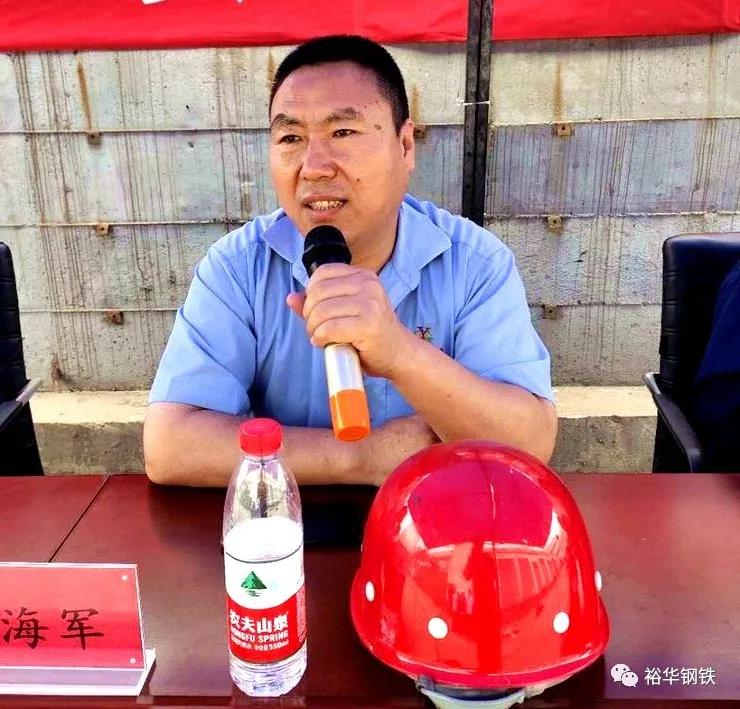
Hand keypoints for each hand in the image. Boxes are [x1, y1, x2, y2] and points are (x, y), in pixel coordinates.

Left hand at [286, 263, 415, 378]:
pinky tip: (325, 343)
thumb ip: (319, 304)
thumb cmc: (371, 335)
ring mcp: (370, 303)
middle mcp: (368, 284)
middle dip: (309, 314)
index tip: (316, 312)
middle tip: (315, 330)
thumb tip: (291, 298)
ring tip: (320, 338)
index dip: (310, 294)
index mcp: (363, 276)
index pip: (321, 274)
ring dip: (313, 328)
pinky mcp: (368, 324)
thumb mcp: (346, 313)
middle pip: (318, 292)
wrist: (399, 354)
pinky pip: (329, 328)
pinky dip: (320, 338)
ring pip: (321, 311)